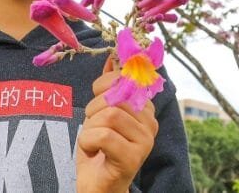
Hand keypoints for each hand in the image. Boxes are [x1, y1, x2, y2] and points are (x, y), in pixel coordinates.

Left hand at [76, 56, 157, 192]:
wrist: (98, 186)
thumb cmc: (98, 149)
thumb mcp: (101, 113)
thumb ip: (110, 87)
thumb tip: (113, 58)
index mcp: (145, 109)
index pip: (124, 79)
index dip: (103, 87)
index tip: (97, 106)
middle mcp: (151, 123)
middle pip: (116, 97)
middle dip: (93, 110)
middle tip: (92, 128)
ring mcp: (145, 141)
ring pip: (109, 116)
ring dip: (89, 129)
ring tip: (92, 141)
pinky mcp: (133, 158)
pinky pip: (103, 136)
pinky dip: (87, 142)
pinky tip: (92, 152)